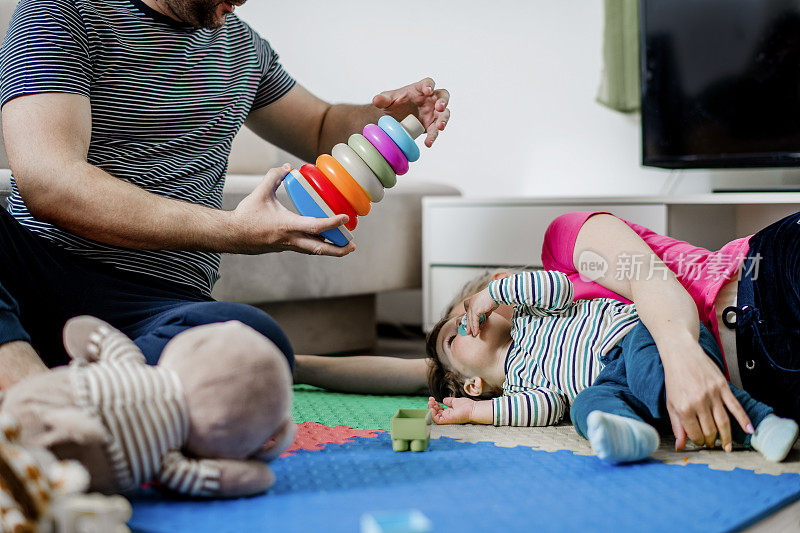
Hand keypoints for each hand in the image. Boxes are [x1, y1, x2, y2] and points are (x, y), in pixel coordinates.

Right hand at [230, 164, 355, 256]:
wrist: (231, 235)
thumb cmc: (246, 215)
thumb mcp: (259, 193)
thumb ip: (274, 177)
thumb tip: (289, 168)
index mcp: (287, 226)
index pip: (315, 226)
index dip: (332, 223)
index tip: (345, 218)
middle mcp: (290, 239)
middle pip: (320, 249)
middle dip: (338, 250)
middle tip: (352, 246)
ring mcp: (288, 246)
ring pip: (313, 251)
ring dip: (330, 250)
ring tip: (344, 246)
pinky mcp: (284, 248)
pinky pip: (305, 248)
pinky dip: (316, 246)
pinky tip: (322, 240)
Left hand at [372, 77, 449, 146]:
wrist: (394, 118)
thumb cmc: (394, 104)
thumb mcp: (387, 100)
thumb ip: (383, 99)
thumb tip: (376, 99)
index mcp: (420, 89)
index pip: (428, 83)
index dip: (429, 85)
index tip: (428, 90)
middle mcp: (430, 99)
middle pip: (443, 96)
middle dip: (443, 101)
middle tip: (439, 107)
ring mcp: (433, 112)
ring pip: (444, 114)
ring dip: (444, 120)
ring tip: (439, 127)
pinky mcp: (431, 125)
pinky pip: (435, 130)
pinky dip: (433, 136)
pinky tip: (428, 143)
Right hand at [428, 396, 473, 424]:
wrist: (473, 409)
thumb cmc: (467, 406)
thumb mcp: (456, 402)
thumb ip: (449, 401)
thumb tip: (443, 400)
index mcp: (449, 412)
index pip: (438, 410)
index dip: (434, 404)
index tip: (432, 398)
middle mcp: (447, 416)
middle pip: (435, 413)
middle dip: (431, 406)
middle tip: (430, 399)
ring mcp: (446, 419)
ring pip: (434, 416)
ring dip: (431, 409)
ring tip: (430, 402)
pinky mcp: (447, 421)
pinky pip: (437, 420)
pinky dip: (433, 414)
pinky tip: (433, 407)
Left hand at [462, 287, 498, 336]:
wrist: (495, 294)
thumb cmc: (494, 298)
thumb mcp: (488, 306)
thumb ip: (485, 312)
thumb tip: (485, 317)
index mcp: (473, 300)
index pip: (469, 311)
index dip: (469, 318)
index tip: (469, 324)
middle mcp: (471, 303)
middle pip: (468, 316)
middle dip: (468, 324)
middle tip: (468, 331)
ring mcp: (472, 306)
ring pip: (470, 319)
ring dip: (472, 328)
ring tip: (473, 334)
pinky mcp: (475, 310)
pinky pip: (474, 321)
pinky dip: (475, 327)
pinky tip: (476, 332)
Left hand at [663, 343, 752, 451]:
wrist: (681, 354)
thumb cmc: (674, 379)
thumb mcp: (670, 403)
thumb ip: (677, 426)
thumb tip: (680, 446)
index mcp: (683, 407)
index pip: (695, 433)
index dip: (698, 441)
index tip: (700, 442)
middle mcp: (699, 402)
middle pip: (711, 430)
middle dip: (711, 441)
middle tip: (712, 444)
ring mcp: (713, 394)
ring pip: (724, 423)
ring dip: (726, 437)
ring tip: (727, 446)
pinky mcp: (723, 387)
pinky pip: (736, 406)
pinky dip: (744, 419)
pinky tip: (749, 430)